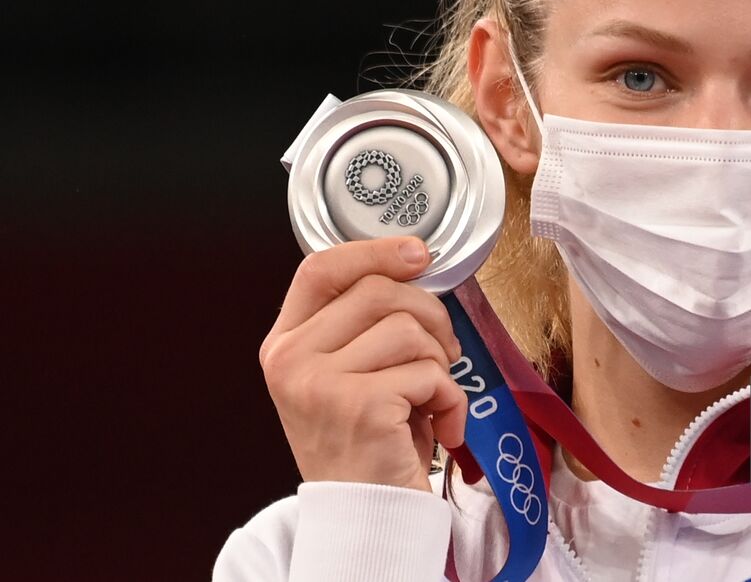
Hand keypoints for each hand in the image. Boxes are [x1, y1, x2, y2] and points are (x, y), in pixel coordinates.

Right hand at [259, 236, 466, 491]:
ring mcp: (319, 383)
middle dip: (430, 316)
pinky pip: (430, 372)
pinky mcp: (359, 405)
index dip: (373, 250)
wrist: (365, 512)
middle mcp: (291, 359)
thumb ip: (363, 322)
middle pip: (379, 290)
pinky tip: (440, 426)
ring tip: (432, 398)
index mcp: (286, 342)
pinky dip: (450, 398)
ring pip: (410, 329)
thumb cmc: (368, 441)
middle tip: (442, 353)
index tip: (417, 253)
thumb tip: (413, 264)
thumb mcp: (350, 371)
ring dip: (441, 364)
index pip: (320, 268)